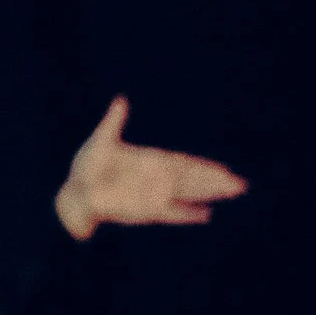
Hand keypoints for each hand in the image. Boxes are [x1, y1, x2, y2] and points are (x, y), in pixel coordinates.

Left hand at [54, 96, 247, 239]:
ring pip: (188, 194)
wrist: (75, 193)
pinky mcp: (146, 210)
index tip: (224, 169)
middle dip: (215, 181)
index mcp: (150, 160)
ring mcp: (154, 194)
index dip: (203, 166)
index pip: (183, 163)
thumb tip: (121, 100)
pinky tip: (206, 214)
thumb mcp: (101, 142)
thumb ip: (114, 123)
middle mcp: (157, 178)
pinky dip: (188, 214)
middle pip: (192, 179)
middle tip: (240, 184)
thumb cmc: (85, 166)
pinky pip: (172, 213)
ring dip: (209, 194)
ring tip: (232, 194)